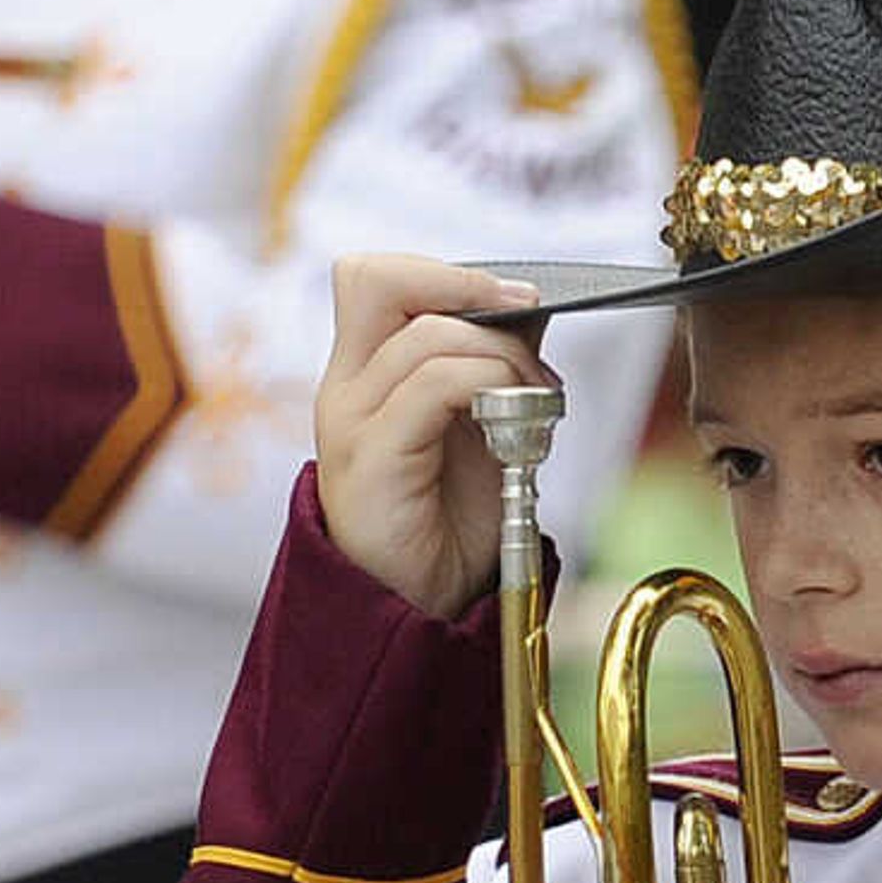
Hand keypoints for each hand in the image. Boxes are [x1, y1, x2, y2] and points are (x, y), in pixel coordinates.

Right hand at [311, 255, 555, 622]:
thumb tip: (530, 305)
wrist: (422, 609)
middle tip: (525, 317)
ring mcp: (350, 424)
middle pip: (374, 278)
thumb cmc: (448, 524)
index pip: (375, 278)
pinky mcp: (370, 462)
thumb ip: (490, 362)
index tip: (511, 300)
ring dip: (502, 353)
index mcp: (363, 375)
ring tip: (536, 395)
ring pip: (425, 335)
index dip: (441, 272)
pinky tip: (515, 421)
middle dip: (464, 285)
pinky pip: (431, 387)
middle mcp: (345, 390)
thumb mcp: (478, 424)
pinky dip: (488, 386)